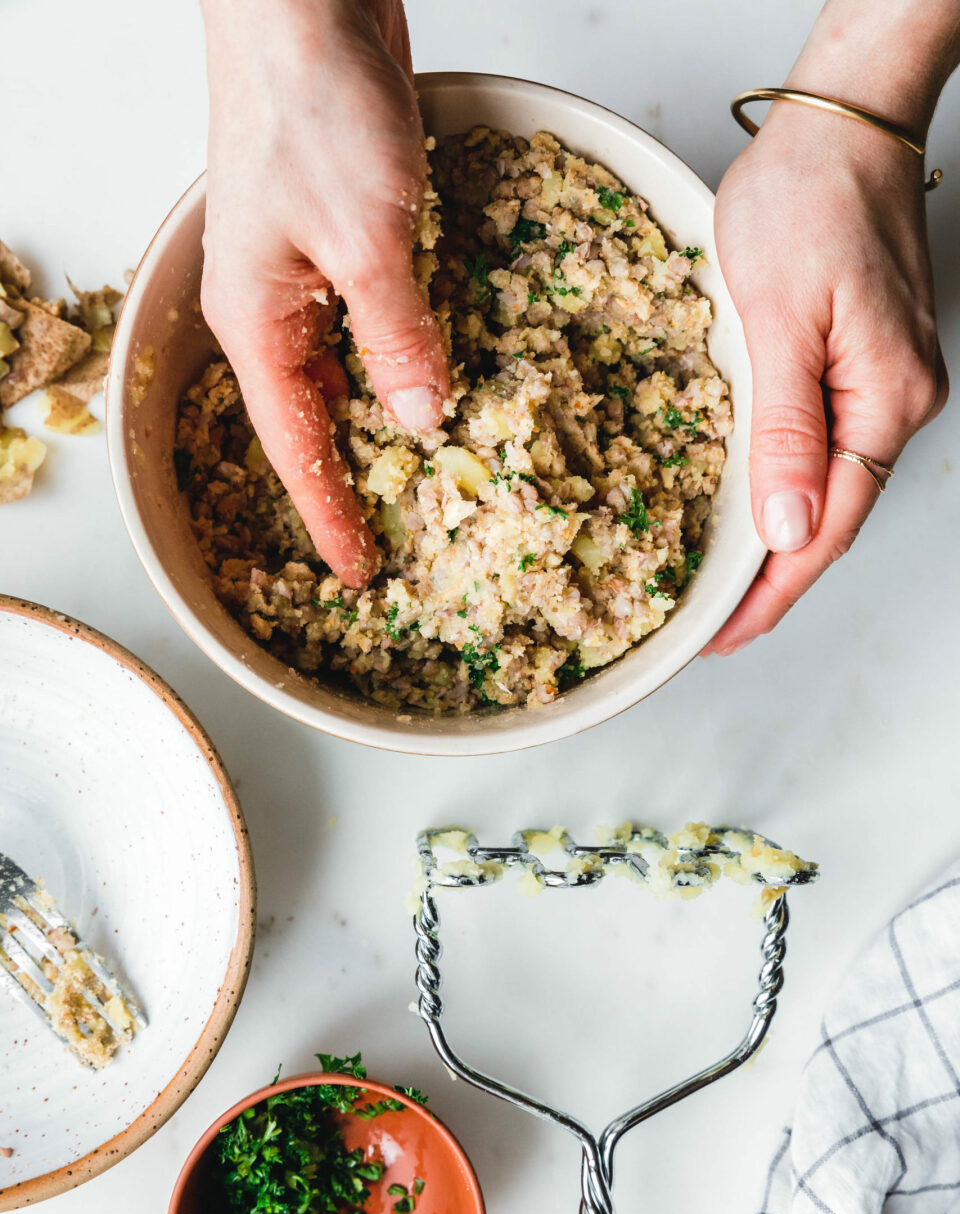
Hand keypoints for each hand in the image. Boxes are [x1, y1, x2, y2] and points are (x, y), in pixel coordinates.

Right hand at [199, 0, 448, 587]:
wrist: (306, 0)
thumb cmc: (307, 107)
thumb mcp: (366, 241)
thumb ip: (398, 336)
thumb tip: (425, 416)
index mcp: (256, 324)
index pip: (296, 449)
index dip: (330, 516)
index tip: (362, 572)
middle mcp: (276, 309)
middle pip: (321, 419)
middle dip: (363, 477)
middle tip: (411, 533)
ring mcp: (311, 273)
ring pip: (353, 370)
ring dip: (394, 415)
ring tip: (438, 474)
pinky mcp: (349, 237)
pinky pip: (377, 320)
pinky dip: (410, 353)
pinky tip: (446, 376)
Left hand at [704, 104, 946, 654]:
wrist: (843, 123)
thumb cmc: (810, 199)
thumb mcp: (780, 317)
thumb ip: (786, 430)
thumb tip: (788, 527)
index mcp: (883, 403)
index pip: (825, 530)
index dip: (771, 594)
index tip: (721, 638)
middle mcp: (897, 404)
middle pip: (831, 521)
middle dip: (771, 583)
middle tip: (709, 629)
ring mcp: (886, 386)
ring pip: (830, 490)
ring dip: (778, 542)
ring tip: (722, 587)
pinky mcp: (865, 365)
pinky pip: (827, 450)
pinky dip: (787, 489)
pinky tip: (754, 509)